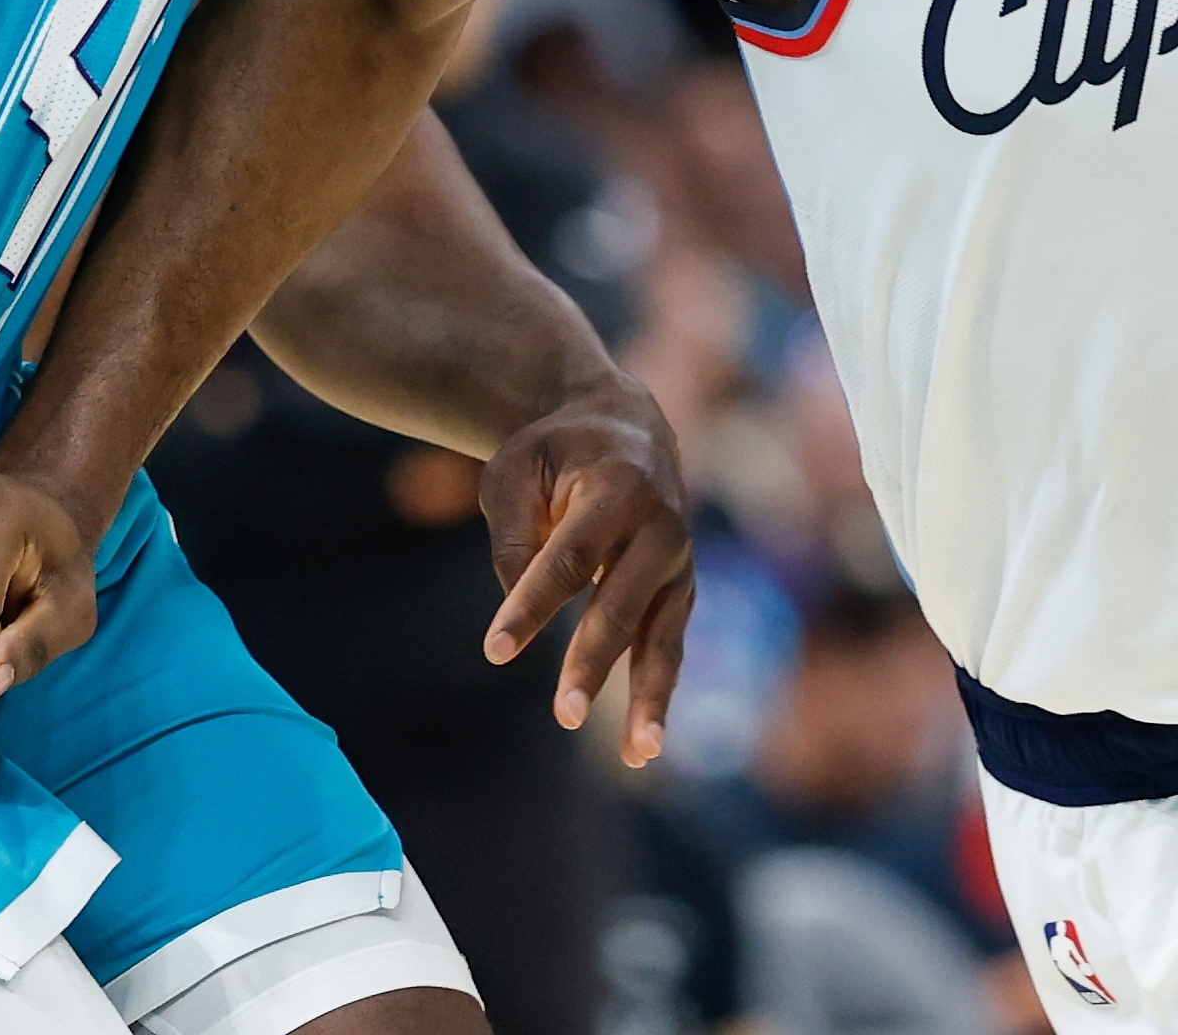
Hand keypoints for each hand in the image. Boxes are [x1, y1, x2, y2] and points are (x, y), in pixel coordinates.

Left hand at [480, 371, 693, 767]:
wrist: (627, 423)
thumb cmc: (555, 450)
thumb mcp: (514, 471)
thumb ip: (513, 537)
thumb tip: (520, 610)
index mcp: (616, 485)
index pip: (567, 558)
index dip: (531, 606)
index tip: (496, 651)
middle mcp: (661, 524)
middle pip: (620, 604)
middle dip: (592, 661)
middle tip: (564, 714)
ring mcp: (679, 558)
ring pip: (662, 636)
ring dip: (649, 697)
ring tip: (638, 754)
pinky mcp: (681, 587)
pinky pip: (669, 645)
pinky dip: (658, 693)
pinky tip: (642, 745)